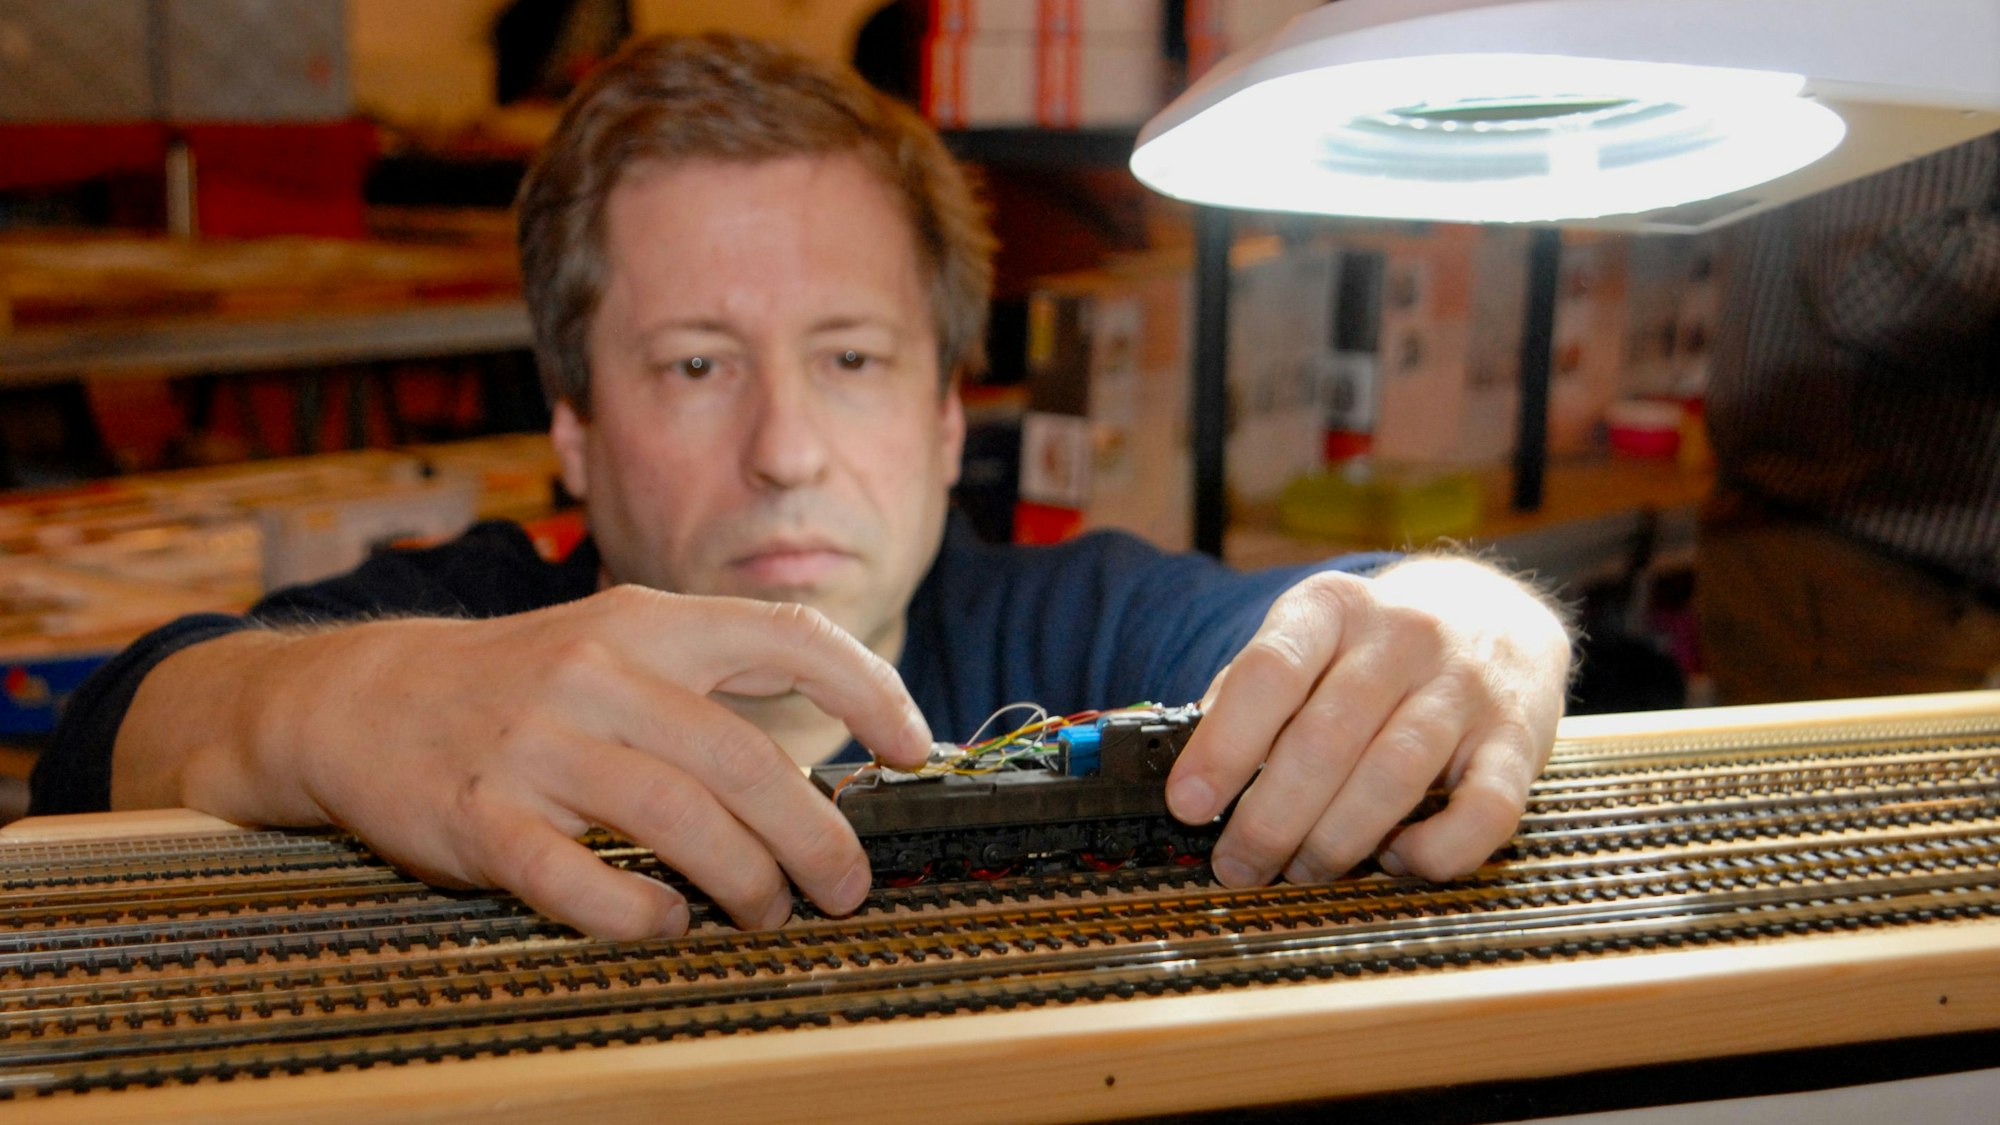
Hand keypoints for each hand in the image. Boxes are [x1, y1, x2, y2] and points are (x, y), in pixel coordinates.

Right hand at [128, 586, 930, 938]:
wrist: (363, 697)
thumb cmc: (522, 681)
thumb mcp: (620, 643)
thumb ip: (714, 682)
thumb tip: (836, 745)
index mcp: (647, 623)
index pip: (788, 636)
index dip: (868, 691)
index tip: (914, 748)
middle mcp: (598, 671)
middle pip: (744, 759)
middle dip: (815, 835)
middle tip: (845, 887)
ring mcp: (537, 744)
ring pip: (677, 820)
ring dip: (744, 880)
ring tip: (767, 911)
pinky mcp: (481, 816)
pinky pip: (579, 878)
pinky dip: (640, 911)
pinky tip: (667, 920)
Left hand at [1163, 557, 1571, 885]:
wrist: (1495, 614)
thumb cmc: (1374, 649)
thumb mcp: (1307, 640)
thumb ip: (1248, 693)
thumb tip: (1189, 766)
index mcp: (1333, 607)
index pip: (1270, 672)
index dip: (1223, 745)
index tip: (1188, 804)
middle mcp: (1404, 636)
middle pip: (1327, 737)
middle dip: (1270, 819)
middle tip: (1238, 865)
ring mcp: (1467, 686)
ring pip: (1395, 774)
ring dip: (1338, 840)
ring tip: (1303, 870)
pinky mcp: (1519, 739)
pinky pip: (1485, 809)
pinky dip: (1436, 851)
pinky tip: (1397, 860)